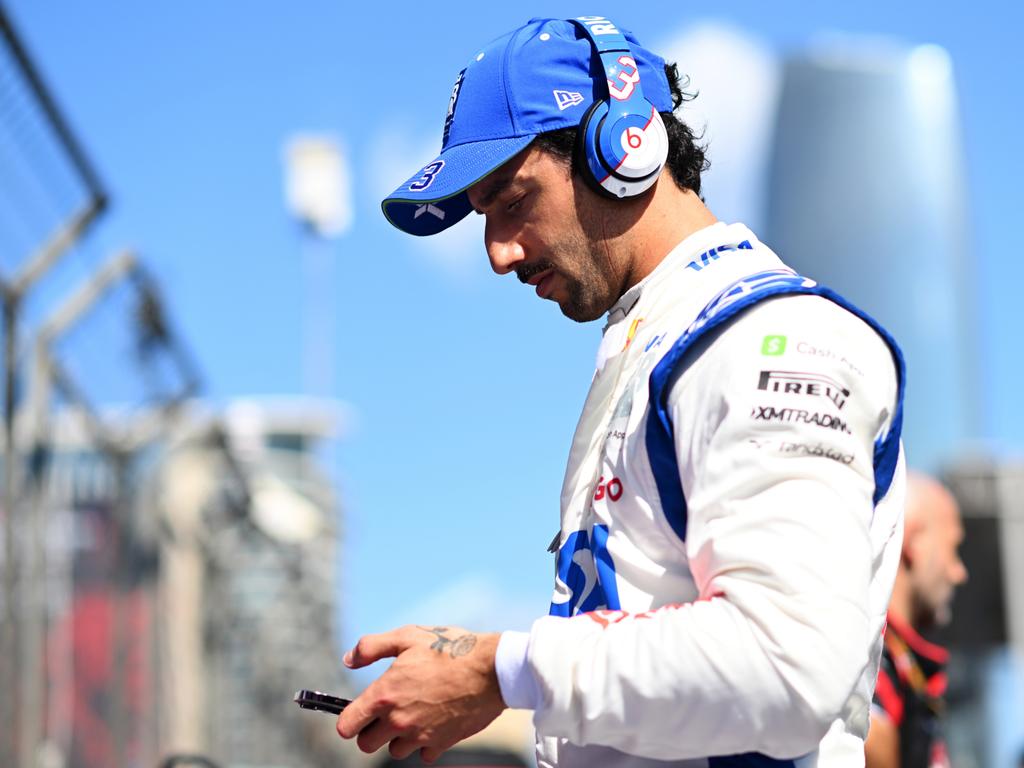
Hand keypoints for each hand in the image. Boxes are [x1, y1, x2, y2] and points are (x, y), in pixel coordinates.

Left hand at [336, 624, 506, 762]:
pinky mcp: (441, 743)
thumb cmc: (449, 649)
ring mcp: (420, 735)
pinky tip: (433, 722)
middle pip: (366, 745)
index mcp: (385, 695)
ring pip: (394, 751)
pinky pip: (423, 754)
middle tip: (386, 712)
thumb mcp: (407, 636)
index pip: (347, 726)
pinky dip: (425, 743)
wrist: (490, 669)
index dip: (348, 719)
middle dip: (371, 730)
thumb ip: (371, 647)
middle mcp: (398, 720)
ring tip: (413, 714)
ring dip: (398, 738)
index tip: (357, 712)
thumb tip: (349, 659)